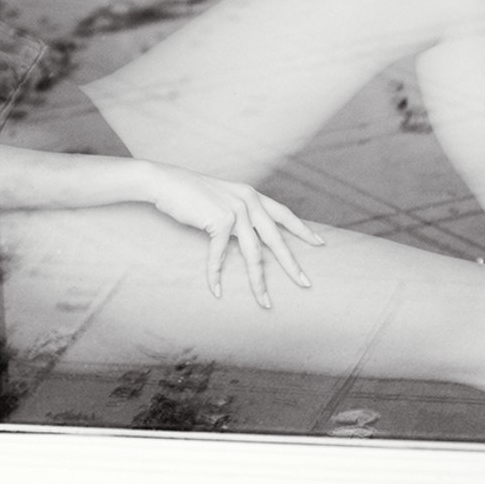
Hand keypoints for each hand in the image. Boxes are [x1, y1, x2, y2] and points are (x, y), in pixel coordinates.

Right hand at [143, 162, 323, 308]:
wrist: (165, 182)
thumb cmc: (188, 192)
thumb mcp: (221, 196)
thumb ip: (238, 210)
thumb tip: (246, 234)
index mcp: (251, 195)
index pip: (284, 214)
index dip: (302, 230)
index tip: (320, 243)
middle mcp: (248, 201)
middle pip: (276, 239)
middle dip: (291, 264)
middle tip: (305, 284)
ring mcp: (235, 211)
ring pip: (253, 254)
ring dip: (258, 282)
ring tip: (264, 301)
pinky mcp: (219, 221)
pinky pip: (220, 255)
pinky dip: (216, 274)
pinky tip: (215, 290)